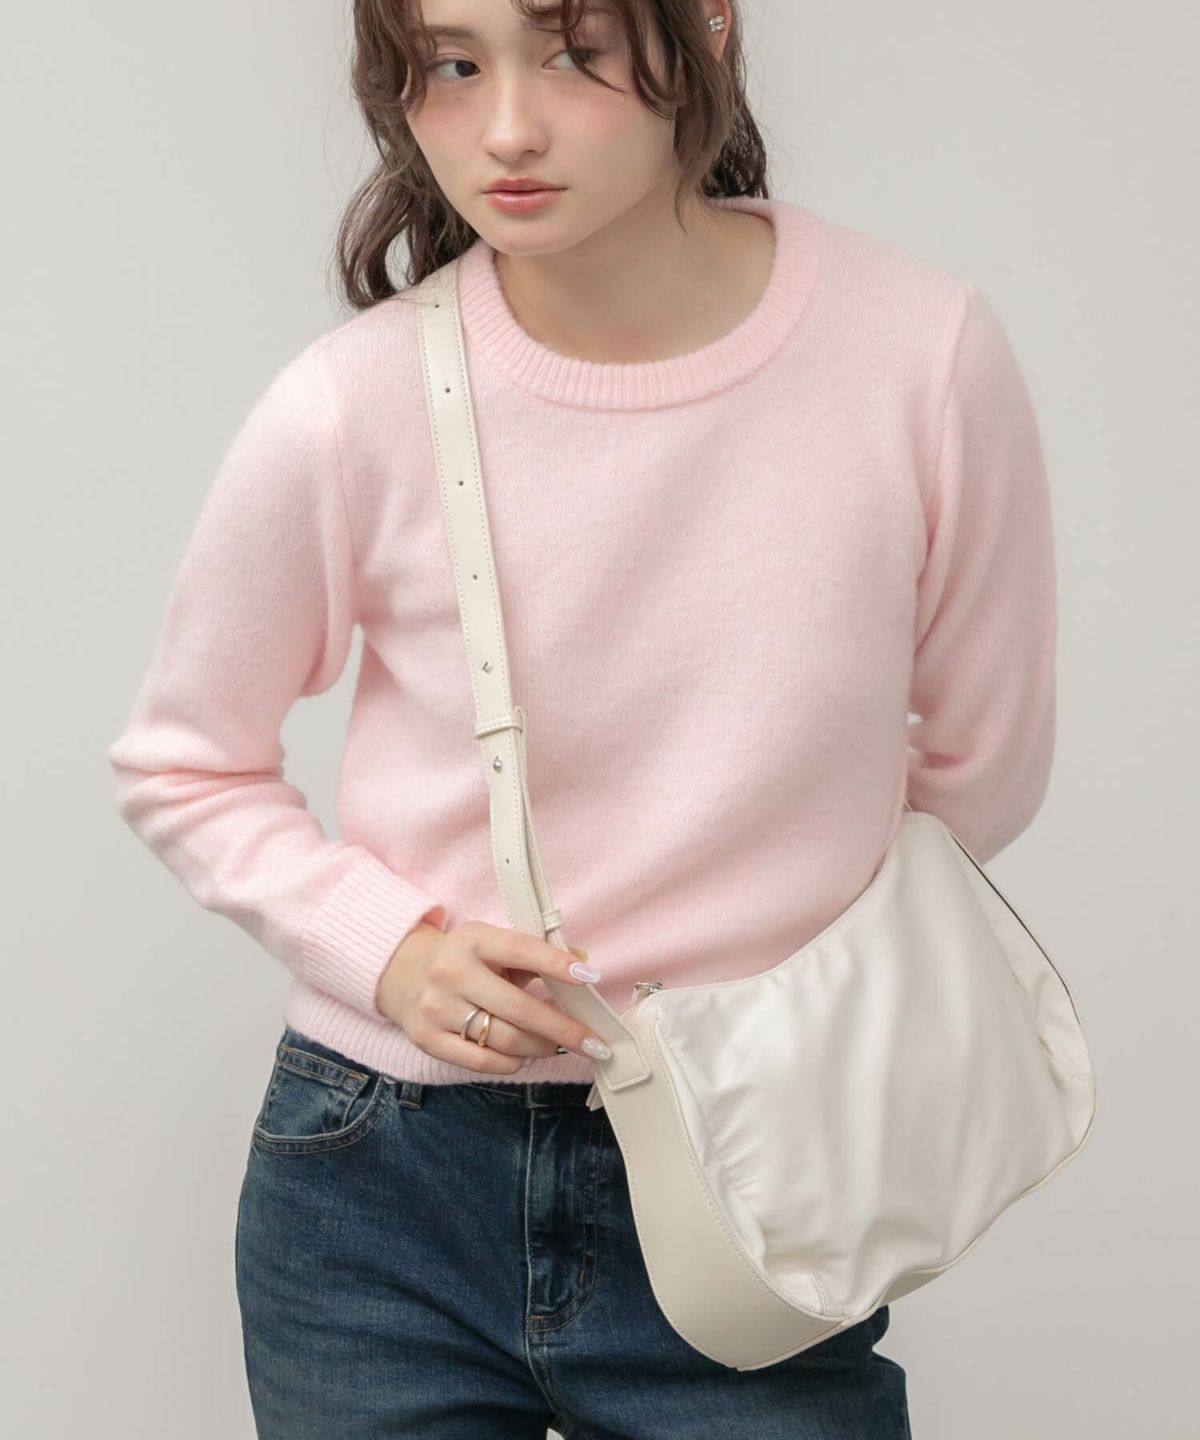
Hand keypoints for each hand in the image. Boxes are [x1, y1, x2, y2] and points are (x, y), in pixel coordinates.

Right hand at [375, 919, 609, 1074]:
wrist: (402, 973)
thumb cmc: (463, 959)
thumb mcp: (493, 943)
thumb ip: (536, 953)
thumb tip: (583, 964)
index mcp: (473, 939)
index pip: (522, 950)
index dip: (558, 965)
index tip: (590, 979)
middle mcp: (452, 972)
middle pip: (519, 1009)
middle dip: (563, 1029)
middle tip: (593, 1041)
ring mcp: (437, 1008)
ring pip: (505, 1040)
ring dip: (542, 1047)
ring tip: (558, 1046)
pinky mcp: (428, 1039)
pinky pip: (482, 1061)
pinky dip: (513, 1062)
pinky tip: (526, 1056)